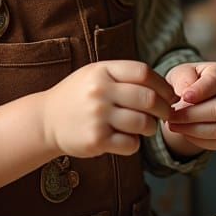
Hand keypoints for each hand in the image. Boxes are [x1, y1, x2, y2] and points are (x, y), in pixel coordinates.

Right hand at [39, 60, 175, 158]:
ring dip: (151, 128)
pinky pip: (131, 144)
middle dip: (164, 109)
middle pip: (148, 99)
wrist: (46, 120)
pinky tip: (125, 139)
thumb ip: (126, 77)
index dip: (162, 85)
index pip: (143, 73)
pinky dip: (134, 143)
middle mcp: (99, 91)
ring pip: (143, 124)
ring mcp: (97, 116)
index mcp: (102, 71)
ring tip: (144, 127)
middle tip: (165, 115)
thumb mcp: (96, 75)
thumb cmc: (79, 96)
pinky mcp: (96, 140)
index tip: (169, 95)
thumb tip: (168, 91)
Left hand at [163, 61, 215, 155]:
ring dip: (192, 130)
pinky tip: (185, 133)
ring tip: (173, 125)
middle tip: (170, 116)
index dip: (199, 91)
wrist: (192, 100)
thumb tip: (185, 91)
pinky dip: (200, 141)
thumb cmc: (186, 83)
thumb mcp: (180, 74)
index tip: (182, 97)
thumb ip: (182, 78)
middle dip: (191, 115)